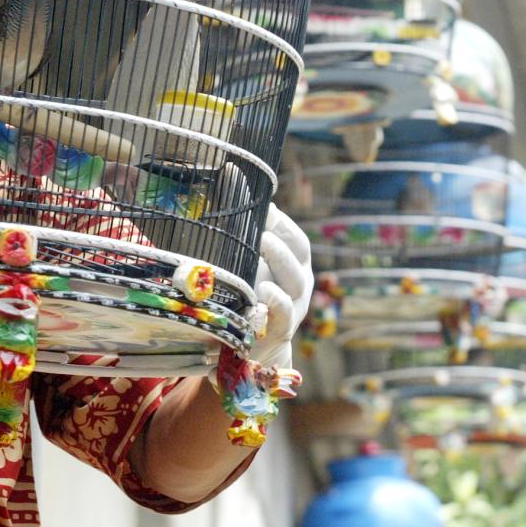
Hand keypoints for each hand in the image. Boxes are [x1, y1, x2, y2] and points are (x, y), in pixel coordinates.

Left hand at [250, 204, 314, 369]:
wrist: (249, 349)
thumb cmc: (245, 297)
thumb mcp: (246, 265)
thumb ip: (241, 233)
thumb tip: (227, 177)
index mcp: (293, 264)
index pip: (294, 238)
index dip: (281, 222)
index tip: (263, 208)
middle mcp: (299, 285)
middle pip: (297, 257)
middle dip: (278, 239)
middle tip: (261, 227)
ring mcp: (293, 309)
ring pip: (292, 283)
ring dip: (278, 261)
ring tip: (262, 244)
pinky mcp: (280, 332)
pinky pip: (283, 315)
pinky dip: (275, 301)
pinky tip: (262, 290)